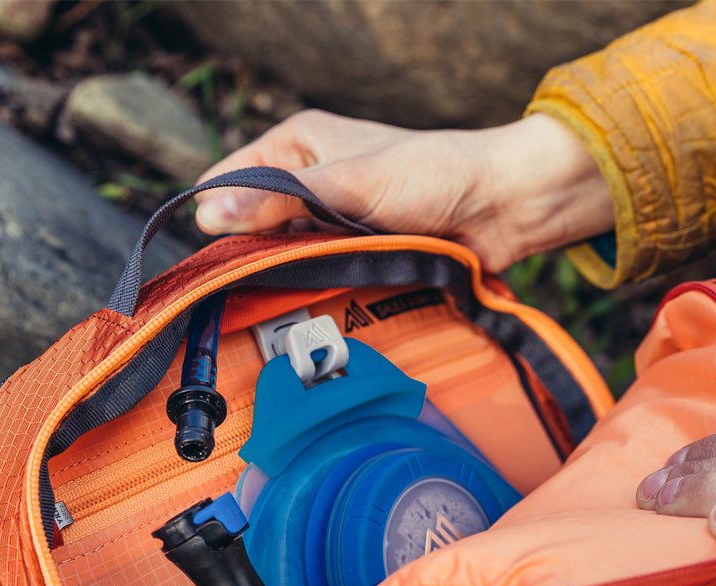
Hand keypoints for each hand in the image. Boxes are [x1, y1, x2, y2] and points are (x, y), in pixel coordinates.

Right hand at [193, 110, 613, 272]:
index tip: (217, 264)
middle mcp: (308, 182)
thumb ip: (283, 199)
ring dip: (288, 280)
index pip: (229, 182)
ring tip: (285, 305)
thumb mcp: (351, 183)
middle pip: (254, 227)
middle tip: (250, 295)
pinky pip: (321, 278)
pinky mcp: (356, 254)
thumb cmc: (434, 175)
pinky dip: (318, 292)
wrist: (502, 207)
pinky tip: (315, 309)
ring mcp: (332, 221)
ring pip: (286, 258)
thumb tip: (213, 214)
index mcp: (297, 146)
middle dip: (253, 259)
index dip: (219, 221)